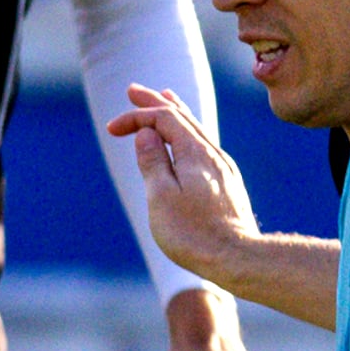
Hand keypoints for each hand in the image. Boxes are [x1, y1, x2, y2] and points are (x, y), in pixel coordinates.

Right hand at [104, 85, 262, 282]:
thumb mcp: (161, 196)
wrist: (237, 259)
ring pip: (197, 131)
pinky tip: (186, 141)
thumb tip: (148, 133)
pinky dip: (188, 134)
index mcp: (195, 153)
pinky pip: (204, 148)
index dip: (137, 116)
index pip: (165, 118)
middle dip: (157, 101)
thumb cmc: (193, 233)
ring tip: (166, 98)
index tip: (112, 129)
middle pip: (184, 117)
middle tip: (133, 90)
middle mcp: (214, 155)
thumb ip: (153, 161)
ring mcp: (224, 169)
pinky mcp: (227, 185)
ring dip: (176, 113)